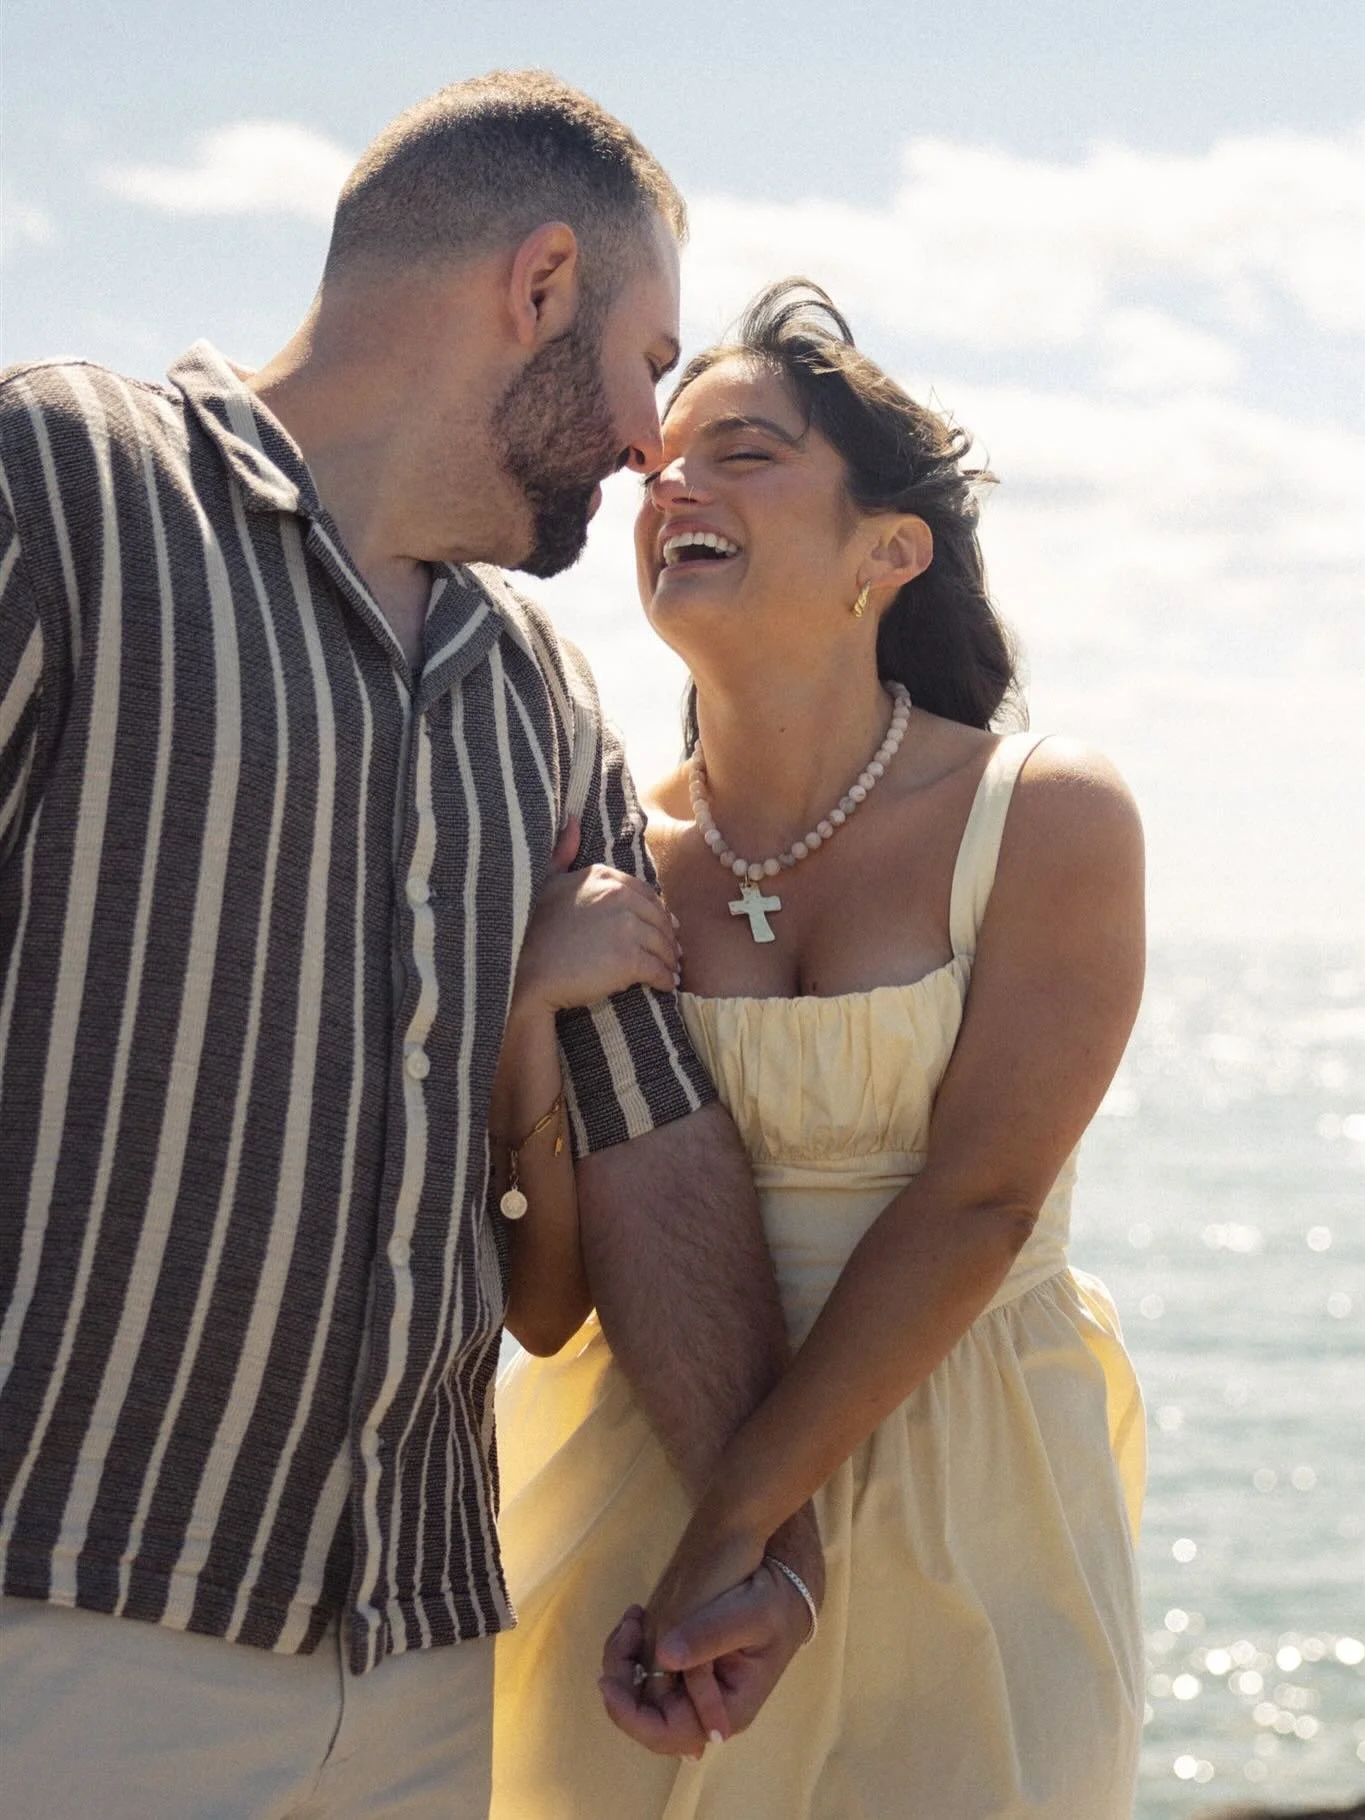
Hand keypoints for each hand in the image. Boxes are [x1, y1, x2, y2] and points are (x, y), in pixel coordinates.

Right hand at [511, 819, 680, 1015]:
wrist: (525, 971)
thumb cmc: (530, 930)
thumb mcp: (546, 881)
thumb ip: (563, 852)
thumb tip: (573, 821)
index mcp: (603, 877)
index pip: (645, 893)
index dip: (655, 912)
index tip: (660, 927)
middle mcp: (618, 896)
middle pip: (658, 918)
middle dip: (667, 936)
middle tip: (671, 952)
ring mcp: (626, 927)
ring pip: (662, 944)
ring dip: (669, 959)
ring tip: (671, 970)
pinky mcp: (629, 959)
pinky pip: (659, 970)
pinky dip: (666, 979)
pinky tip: (666, 985)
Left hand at [599, 1560, 813, 1753]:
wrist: (780, 1588)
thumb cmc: (773, 1607)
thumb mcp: (750, 1616)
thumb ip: (711, 1636)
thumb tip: (664, 1657)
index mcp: (724, 1711)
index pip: (668, 1735)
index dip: (632, 1717)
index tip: (609, 1684)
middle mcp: (701, 1707)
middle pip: (645, 1715)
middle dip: (622, 1677)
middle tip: (627, 1631)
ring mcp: (689, 1687)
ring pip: (638, 1691)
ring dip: (623, 1657)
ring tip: (633, 1617)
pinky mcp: (681, 1664)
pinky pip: (643, 1669)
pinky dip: (631, 1646)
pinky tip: (637, 1617)